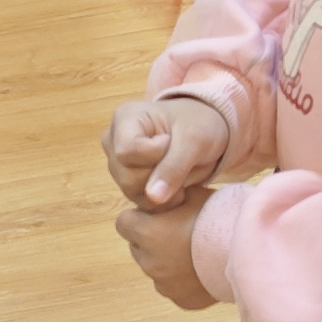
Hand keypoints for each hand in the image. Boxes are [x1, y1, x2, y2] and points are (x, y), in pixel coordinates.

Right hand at [104, 95, 229, 210]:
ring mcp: (119, 165)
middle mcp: (113, 142)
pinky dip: (163, 200)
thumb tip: (153, 197)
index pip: (126, 151)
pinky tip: (176, 185)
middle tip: (180, 160)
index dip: (153, 155)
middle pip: (127, 176)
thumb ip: (174, 167)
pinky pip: (141, 202)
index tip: (171, 142)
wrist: (208, 131)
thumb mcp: (193, 139)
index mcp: (124, 119)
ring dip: (162, 190)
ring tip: (181, 173)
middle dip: (159, 175)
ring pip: (132, 192)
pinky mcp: (129, 183)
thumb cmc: (198, 123)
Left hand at [114, 198, 218, 310]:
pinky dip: (184, 280)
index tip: (156, 215)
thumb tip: (162, 191)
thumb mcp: (192, 193)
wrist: (244, 249)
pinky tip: (202, 269)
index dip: (138, 218)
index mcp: (146, 233)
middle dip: (152, 240)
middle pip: (138, 247)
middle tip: (180, 232)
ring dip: (167, 260)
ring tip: (195, 251)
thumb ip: (170, 194)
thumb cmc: (217, 217)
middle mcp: (149, 260)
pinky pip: (174, 288)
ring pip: (156, 268)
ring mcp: (164, 283)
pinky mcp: (180, 299)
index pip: (123, 223)